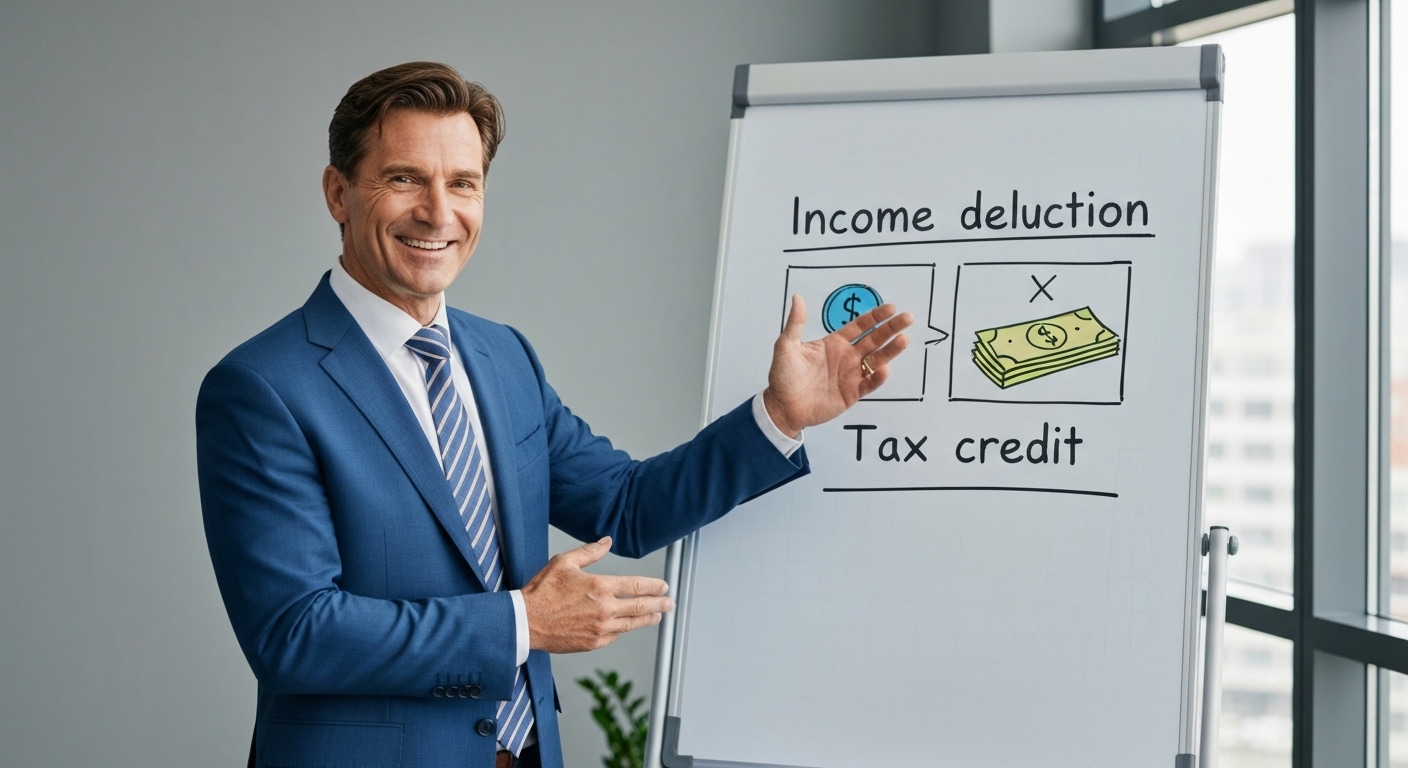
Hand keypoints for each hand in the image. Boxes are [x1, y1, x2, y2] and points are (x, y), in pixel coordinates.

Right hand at [520, 537, 673, 652]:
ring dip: (647, 619)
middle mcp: (604, 609)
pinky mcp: (593, 643)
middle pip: (641, 607)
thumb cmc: (542, 592)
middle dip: (659, 604)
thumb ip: (590, 552)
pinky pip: (614, 636)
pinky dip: (621, 630)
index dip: (653, 586)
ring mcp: (600, 629)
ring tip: (656, 616)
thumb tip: (607, 542)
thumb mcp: (564, 562)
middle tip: (669, 603)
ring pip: (631, 624)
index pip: (636, 586)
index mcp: (600, 587)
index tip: (663, 586)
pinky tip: (624, 626)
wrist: (525, 622)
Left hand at [762, 295, 913, 437]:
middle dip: (891, 328)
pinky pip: (868, 384)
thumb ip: (795, 323)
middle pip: (874, 340)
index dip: (875, 317)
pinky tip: (884, 369)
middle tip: (908, 318)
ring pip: (876, 360)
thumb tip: (797, 298)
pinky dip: (877, 378)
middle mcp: (846, 357)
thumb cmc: (783, 377)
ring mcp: (851, 375)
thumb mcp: (786, 347)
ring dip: (890, 351)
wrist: (781, 407)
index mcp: (834, 344)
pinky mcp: (851, 393)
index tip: (891, 308)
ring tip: (903, 340)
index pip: (860, 326)